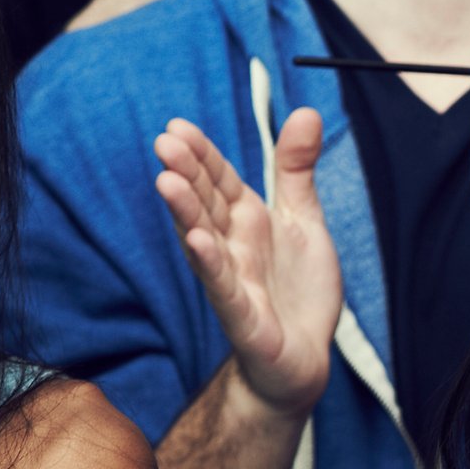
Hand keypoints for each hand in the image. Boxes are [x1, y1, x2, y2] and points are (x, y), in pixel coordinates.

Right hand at [154, 110, 339, 417]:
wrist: (304, 357)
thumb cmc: (297, 289)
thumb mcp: (304, 220)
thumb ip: (298, 170)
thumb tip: (304, 111)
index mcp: (246, 220)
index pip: (218, 181)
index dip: (202, 156)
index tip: (178, 126)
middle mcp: (233, 246)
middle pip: (206, 205)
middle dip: (187, 174)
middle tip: (165, 141)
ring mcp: (233, 280)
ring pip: (204, 241)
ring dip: (186, 213)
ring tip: (167, 182)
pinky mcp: (243, 316)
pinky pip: (224, 287)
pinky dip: (212, 264)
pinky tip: (198, 242)